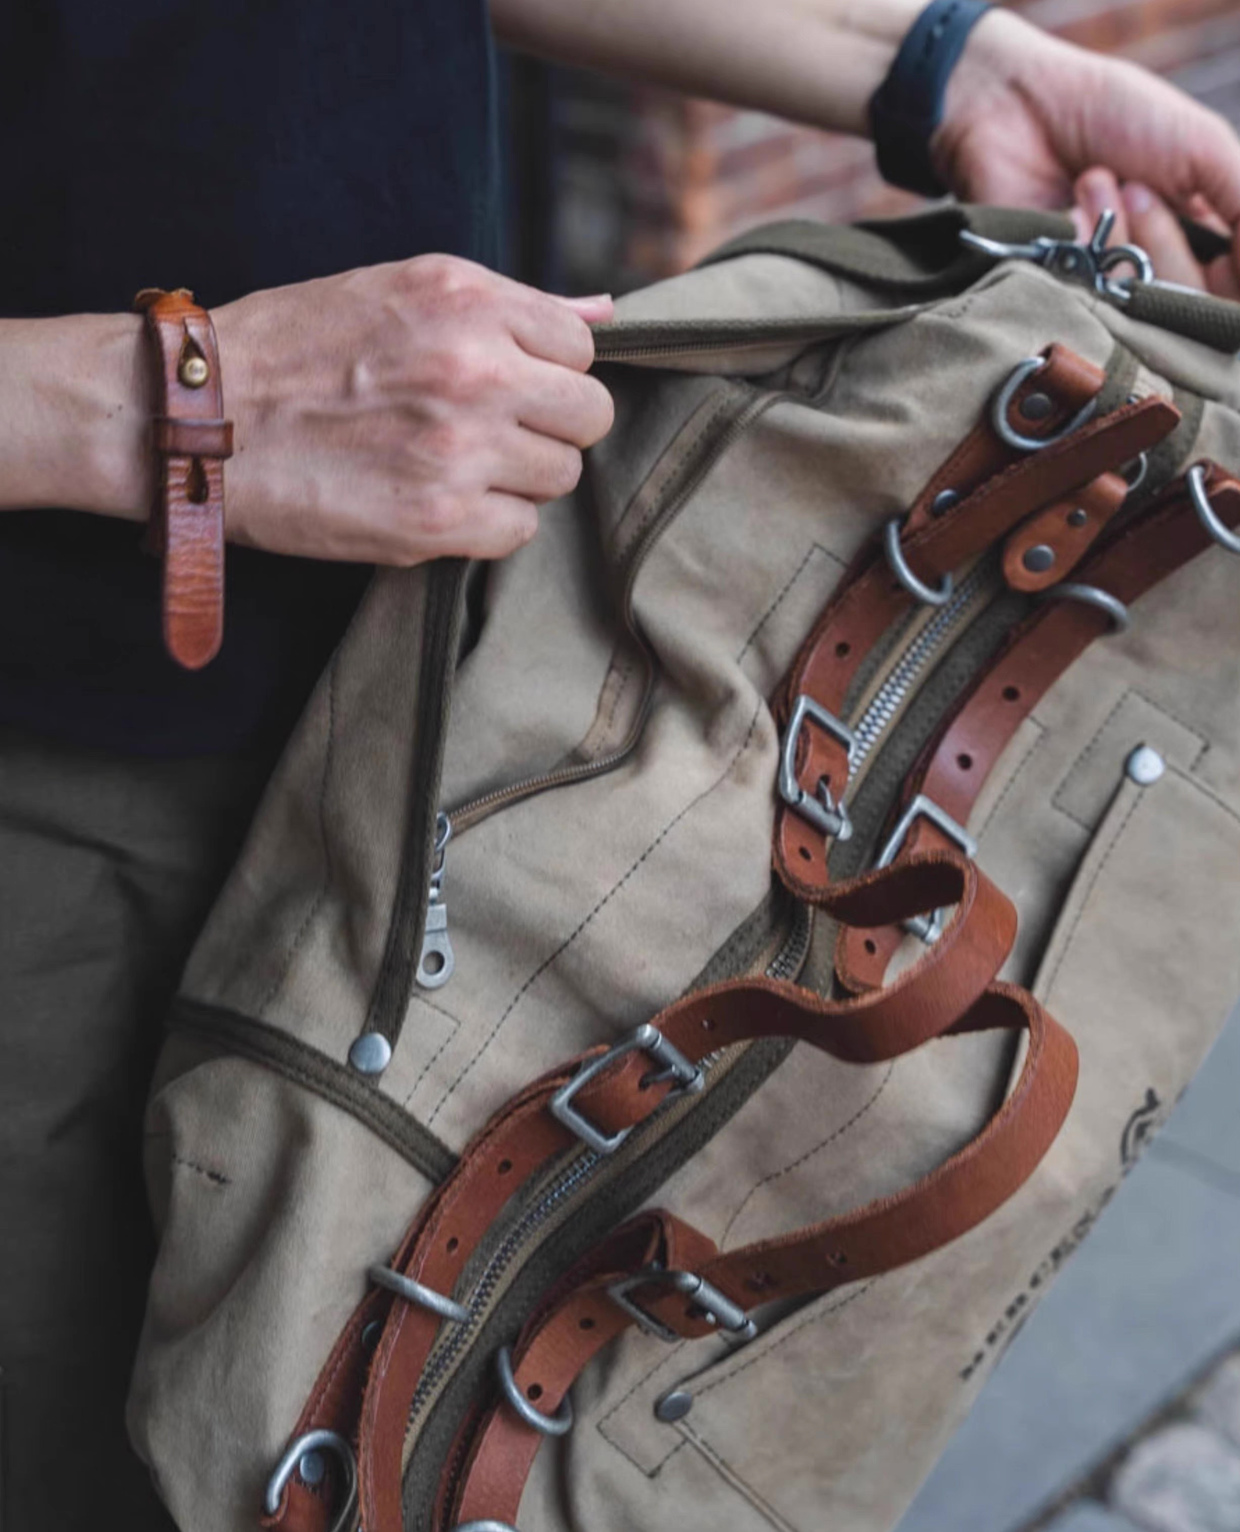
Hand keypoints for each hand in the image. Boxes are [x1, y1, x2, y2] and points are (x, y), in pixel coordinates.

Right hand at [211, 256, 614, 564]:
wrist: (201, 417)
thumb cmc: (293, 348)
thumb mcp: (397, 289)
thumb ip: (508, 303)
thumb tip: (605, 310)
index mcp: (465, 299)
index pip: (581, 346)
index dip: (550, 371)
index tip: (511, 385)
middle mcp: (474, 369)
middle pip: (588, 415)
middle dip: (550, 427)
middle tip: (494, 432)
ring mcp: (459, 448)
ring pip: (559, 477)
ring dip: (518, 478)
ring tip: (452, 466)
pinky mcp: (437, 519)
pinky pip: (518, 532)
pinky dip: (487, 526)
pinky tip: (437, 503)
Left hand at [932, 10, 1239, 288]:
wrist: (1025, 103)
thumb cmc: (1117, 115)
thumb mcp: (1204, 149)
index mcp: (1196, 242)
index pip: (1226, 295)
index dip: (1228, 274)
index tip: (1209, 230)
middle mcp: (1150, 274)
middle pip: (1183, 310)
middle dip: (1164, 243)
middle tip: (1137, 188)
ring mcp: (1099, 288)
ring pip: (1132, 309)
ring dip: (1121, 237)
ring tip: (1094, 180)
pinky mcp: (1050, 293)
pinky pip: (1081, 300)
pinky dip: (1082, 243)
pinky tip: (1070, 199)